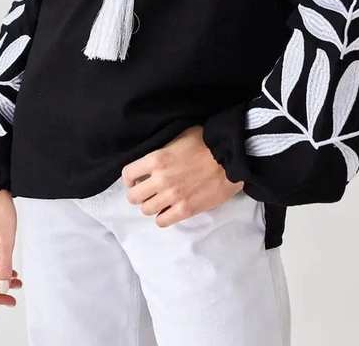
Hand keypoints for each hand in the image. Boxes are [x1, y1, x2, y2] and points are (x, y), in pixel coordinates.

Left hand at [121, 124, 243, 227]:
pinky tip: (169, 209)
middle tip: (147, 191)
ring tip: (160, 201)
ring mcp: (172, 196)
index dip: (130, 178)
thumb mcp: (179, 137)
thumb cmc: (206, 142)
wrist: (230, 156)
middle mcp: (160, 179)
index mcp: (156, 159)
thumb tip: (153, 160)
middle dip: (138, 194)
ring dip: (151, 206)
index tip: (136, 179)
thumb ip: (163, 150)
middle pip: (133, 196)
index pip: (127, 174)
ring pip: (146, 210)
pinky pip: (162, 221)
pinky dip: (163, 217)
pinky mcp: (186, 209)